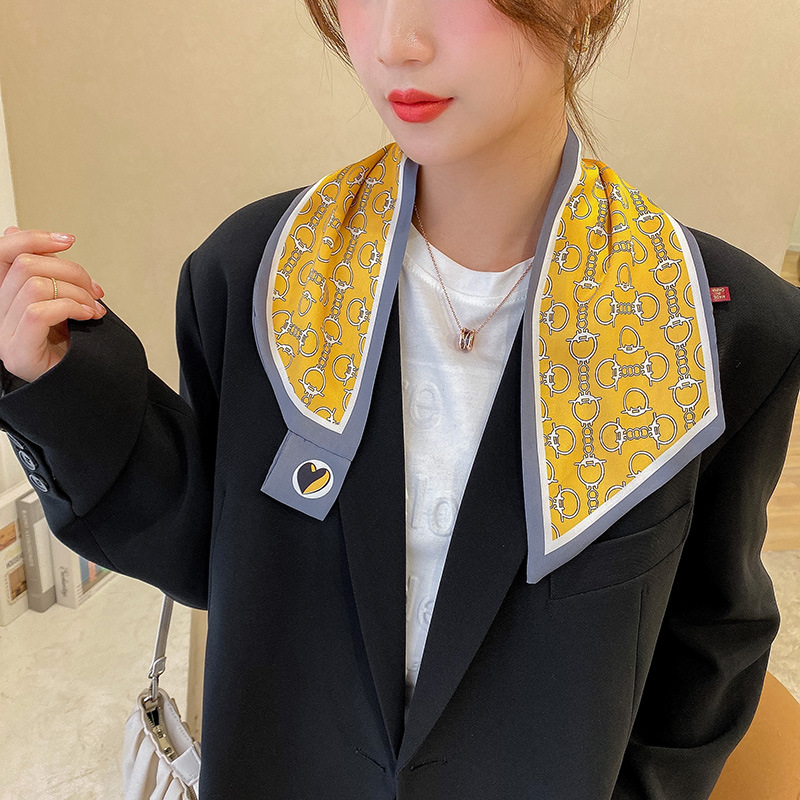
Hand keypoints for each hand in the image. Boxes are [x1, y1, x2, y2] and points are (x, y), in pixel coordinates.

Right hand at [0, 226, 106, 383]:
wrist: (83, 384)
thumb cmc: (71, 345)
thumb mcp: (60, 299)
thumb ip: (45, 272)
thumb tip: (12, 231)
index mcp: (4, 295)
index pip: (3, 252)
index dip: (34, 238)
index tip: (68, 240)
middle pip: (26, 264)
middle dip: (72, 271)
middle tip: (96, 291)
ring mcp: (3, 333)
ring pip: (35, 285)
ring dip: (76, 292)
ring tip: (94, 308)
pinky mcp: (17, 350)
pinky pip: (39, 311)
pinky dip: (72, 308)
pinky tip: (89, 317)